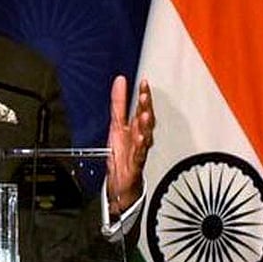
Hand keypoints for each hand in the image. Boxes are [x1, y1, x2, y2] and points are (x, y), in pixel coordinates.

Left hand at [106, 75, 154, 215]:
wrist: (122, 181)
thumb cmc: (122, 152)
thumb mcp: (116, 123)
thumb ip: (118, 102)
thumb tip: (120, 81)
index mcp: (136, 126)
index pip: (142, 108)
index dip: (143, 95)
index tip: (144, 83)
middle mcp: (140, 136)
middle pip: (145, 120)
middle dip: (146, 107)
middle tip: (145, 95)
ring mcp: (139, 149)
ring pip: (146, 135)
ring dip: (146, 125)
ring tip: (145, 114)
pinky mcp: (136, 163)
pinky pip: (140, 154)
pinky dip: (141, 146)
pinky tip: (142, 138)